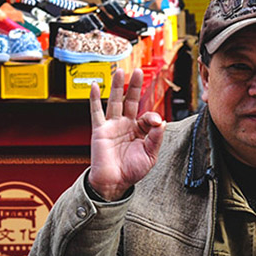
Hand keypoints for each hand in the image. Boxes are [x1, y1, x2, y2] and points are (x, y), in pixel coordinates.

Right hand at [88, 69, 164, 200]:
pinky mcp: (100, 130)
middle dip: (135, 86)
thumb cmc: (132, 171)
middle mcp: (126, 125)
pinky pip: (96, 112)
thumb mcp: (150, 154)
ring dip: (116, 86)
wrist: (114, 183)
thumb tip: (161, 120)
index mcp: (140, 131)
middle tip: (138, 71)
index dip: (152, 118)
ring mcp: (112, 126)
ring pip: (114, 102)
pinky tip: (94, 85)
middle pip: (131, 101)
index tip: (155, 123)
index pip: (147, 116)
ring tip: (119, 71)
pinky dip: (93, 98)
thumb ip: (156, 137)